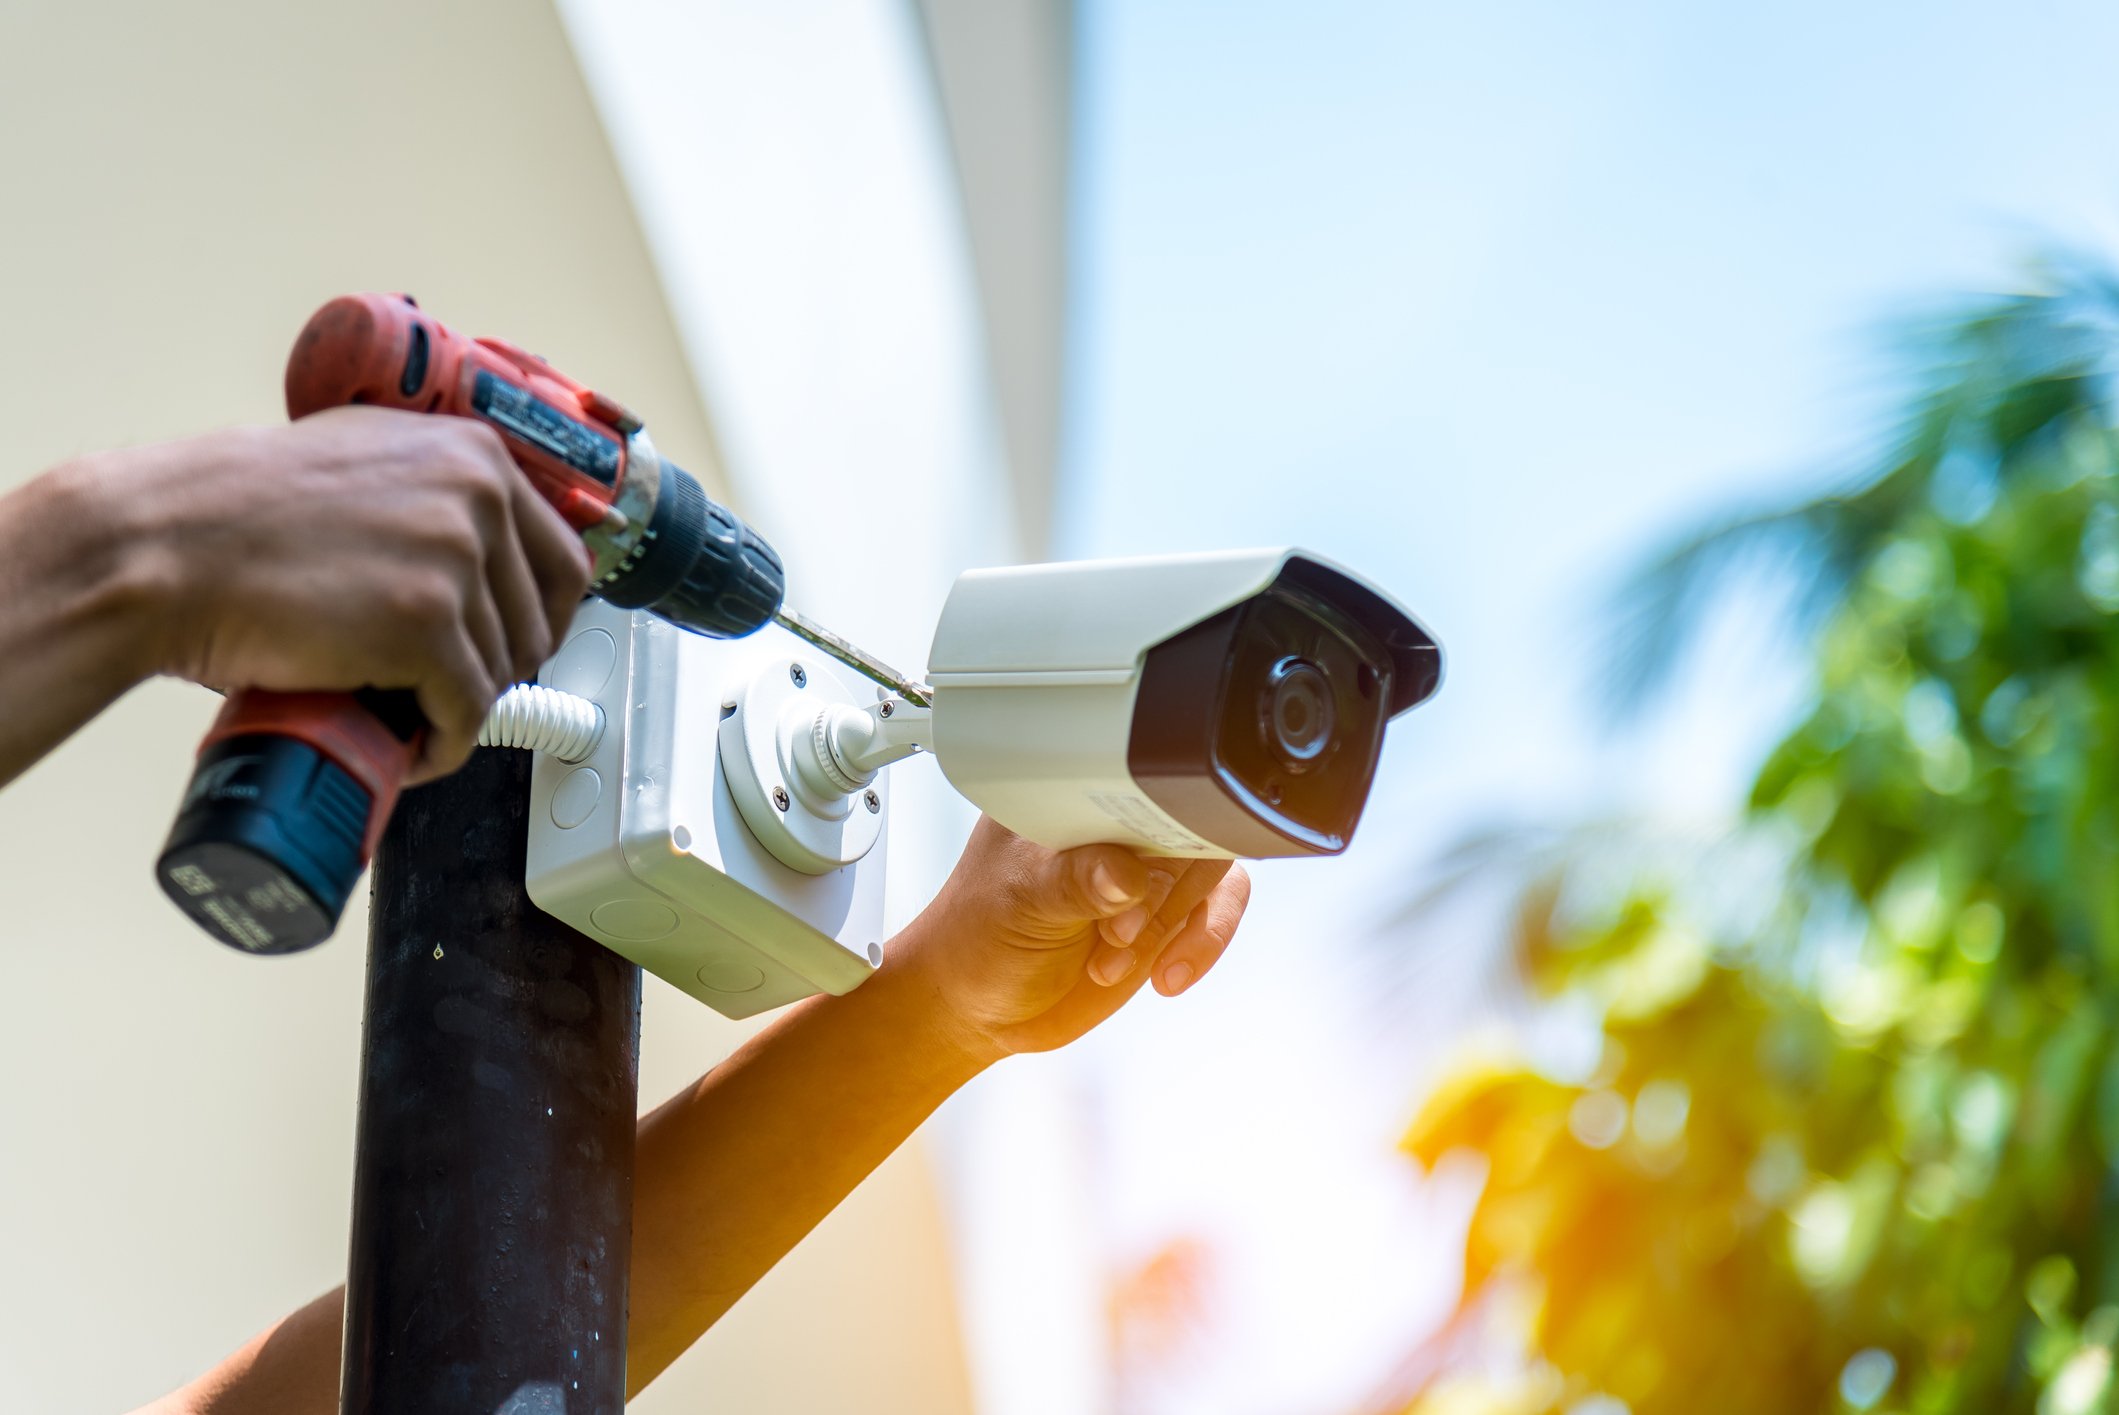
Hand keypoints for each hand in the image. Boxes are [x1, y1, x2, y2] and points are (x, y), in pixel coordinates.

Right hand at [69, 407, 589, 780]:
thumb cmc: (236, 513)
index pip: (562, 559)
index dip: (543, 619)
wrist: (161, 545)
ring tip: (405, 714)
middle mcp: (478, 497)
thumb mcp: (363, 462)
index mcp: (474, 454)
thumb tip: (480, 547)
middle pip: (536, 624)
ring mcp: (454, 560)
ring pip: (498, 672)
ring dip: (456, 708)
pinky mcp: (425, 627)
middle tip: (448, 691)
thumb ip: (432, 490)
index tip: (518, 649)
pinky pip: (466, 712)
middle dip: (498, 670)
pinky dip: (443, 745)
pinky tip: (410, 751)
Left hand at [888, 817, 1252, 1060]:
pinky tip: (1163, 976)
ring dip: (1173, 926)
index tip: (1131, 878)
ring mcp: (1146, 870)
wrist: (981, 1003)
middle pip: (1193, 824)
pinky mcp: (1167, 915)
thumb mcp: (1019, 903)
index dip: (1153, 824)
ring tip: (1113, 962)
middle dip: (1164, 891)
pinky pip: (1214, 916)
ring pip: (1214, 872)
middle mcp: (1116, 825)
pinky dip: (1201, 946)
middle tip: (1116, 933)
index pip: (1143, 776)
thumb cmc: (980, 937)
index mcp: (1074, 794)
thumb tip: (1126, 873)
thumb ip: (1074, 884)